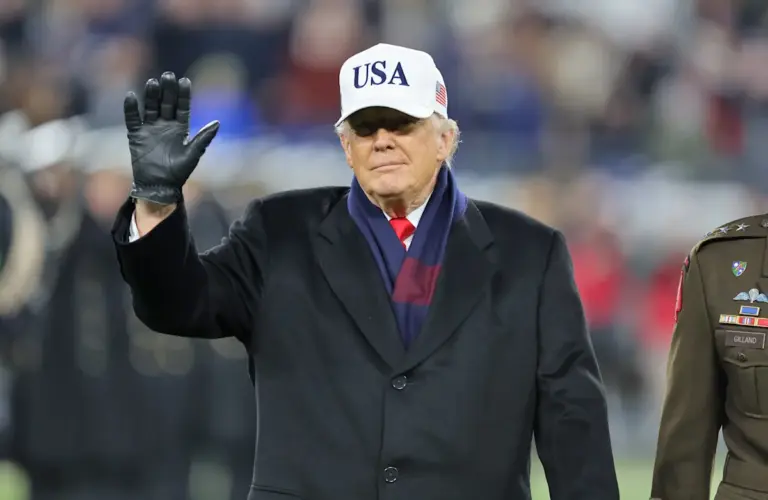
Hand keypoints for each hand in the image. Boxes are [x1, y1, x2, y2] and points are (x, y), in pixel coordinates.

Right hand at [123, 72, 219, 204]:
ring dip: (151, 95)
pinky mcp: (136, 135)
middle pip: (166, 103)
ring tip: (153, 83)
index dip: (183, 95)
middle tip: (168, 75)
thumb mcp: (193, 154)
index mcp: (180, 128)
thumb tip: (217, 122)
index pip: (182, 107)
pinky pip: (133, 119)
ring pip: (150, 107)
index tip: (185, 81)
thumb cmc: (178, 172)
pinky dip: (131, 109)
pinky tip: (131, 96)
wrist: (159, 186)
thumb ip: (203, 138)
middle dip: (167, 90)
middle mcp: (165, 125)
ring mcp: (150, 128)